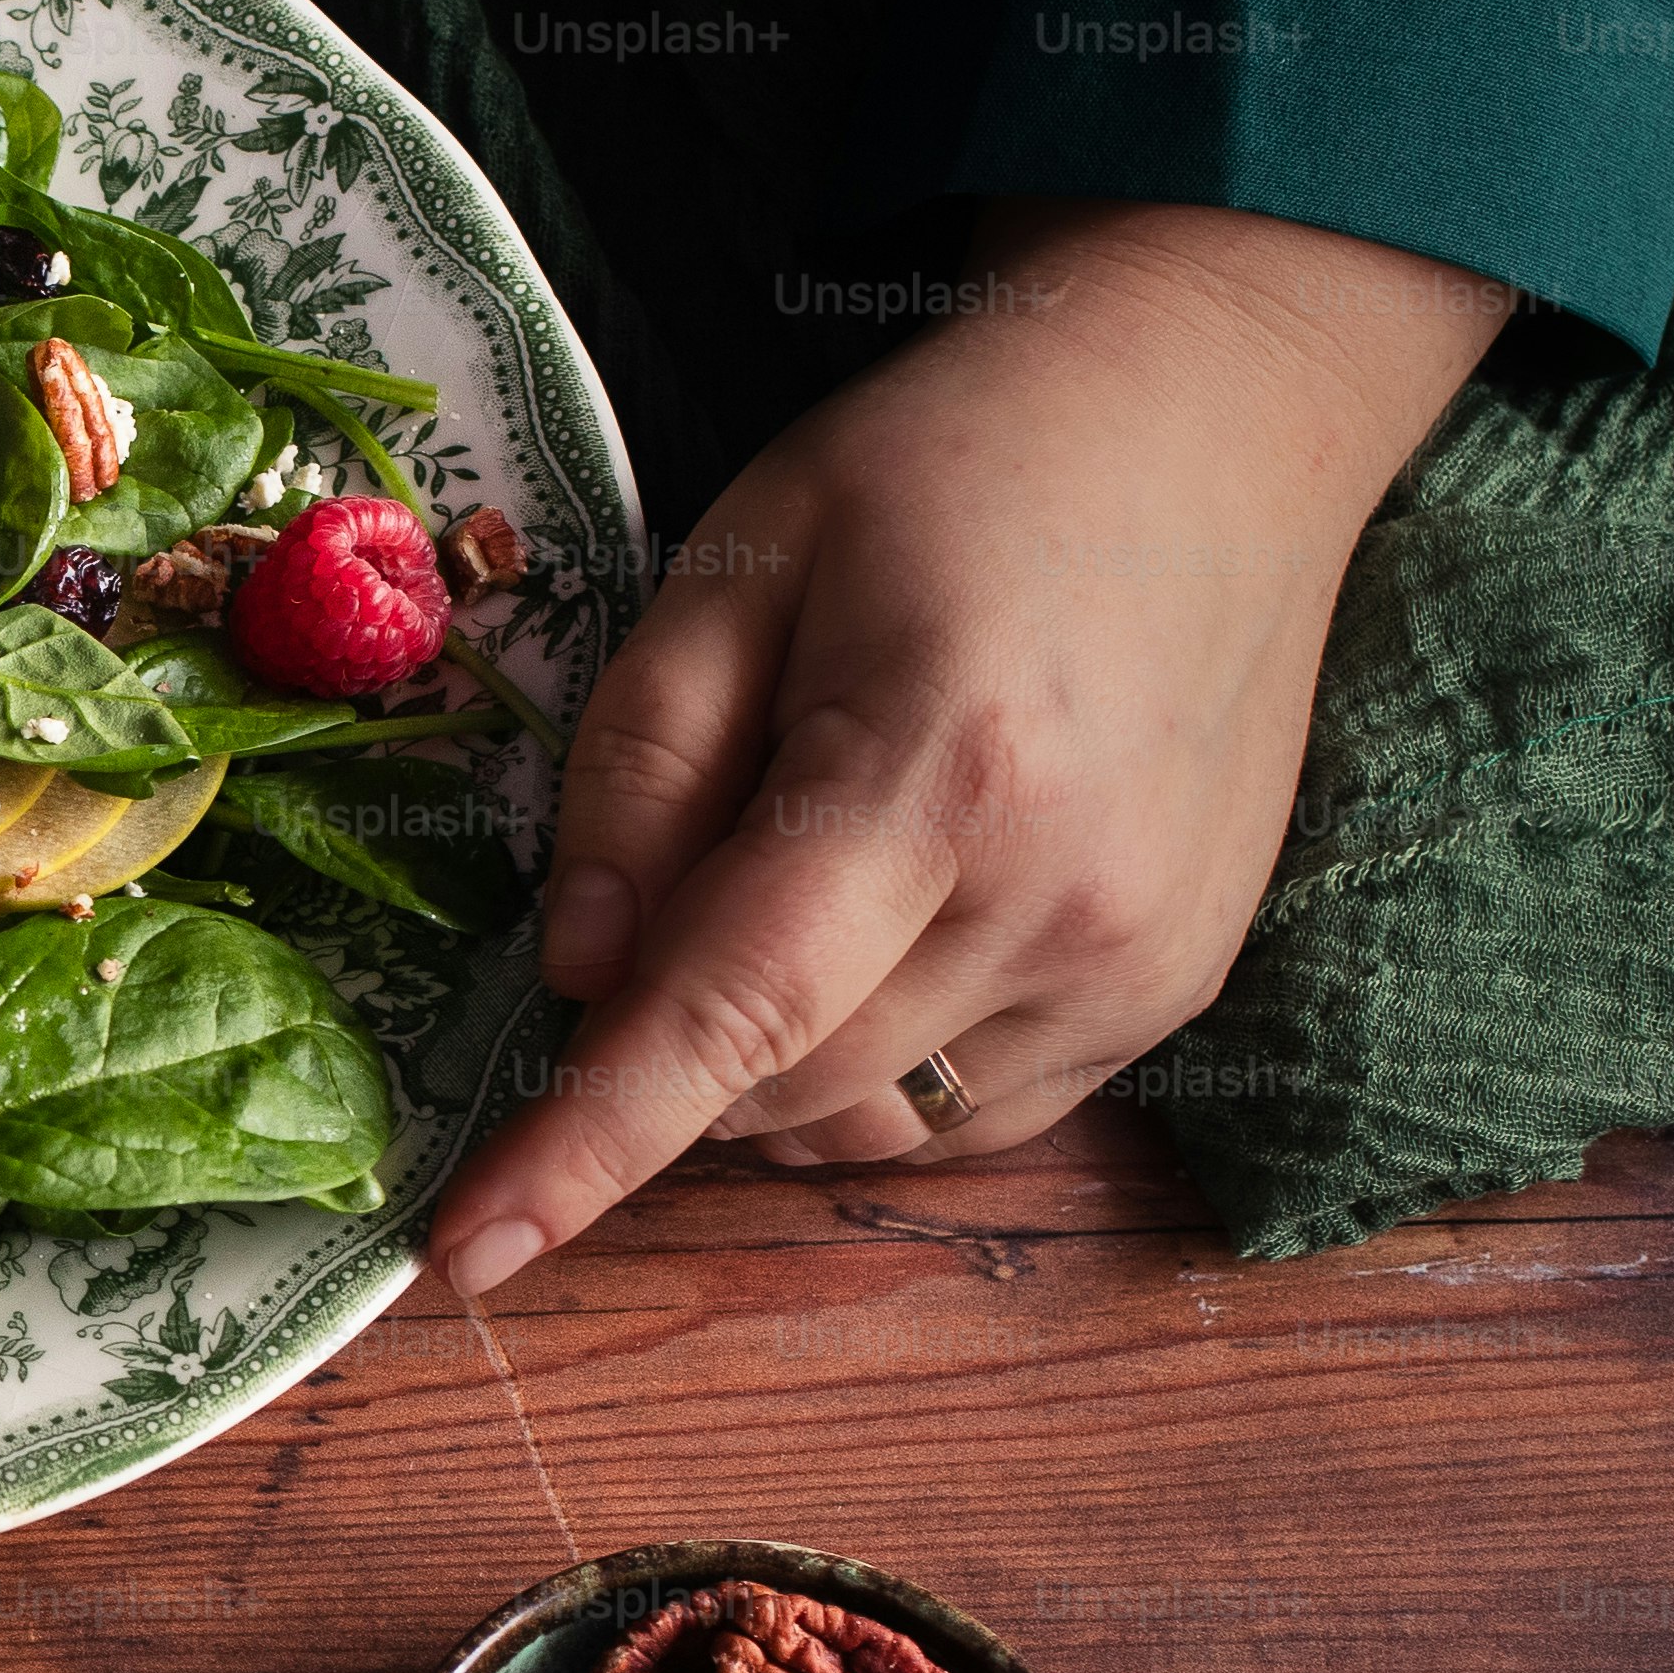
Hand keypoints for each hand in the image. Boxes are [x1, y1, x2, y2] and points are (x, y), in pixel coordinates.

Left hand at [427, 196, 1506, 1296]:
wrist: (1210, 419)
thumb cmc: (950, 469)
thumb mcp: (735, 564)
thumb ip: (638, 772)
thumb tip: (573, 976)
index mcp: (939, 769)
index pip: (728, 1018)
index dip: (585, 1149)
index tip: (463, 1253)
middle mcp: (1062, 896)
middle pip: (780, 1089)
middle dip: (667, 1046)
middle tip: (665, 888)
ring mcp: (1139, 961)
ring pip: (868, 1127)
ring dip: (770, 1071)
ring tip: (789, 886)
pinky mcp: (1176, 990)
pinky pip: (969, 1116)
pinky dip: (874, 1071)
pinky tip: (882, 930)